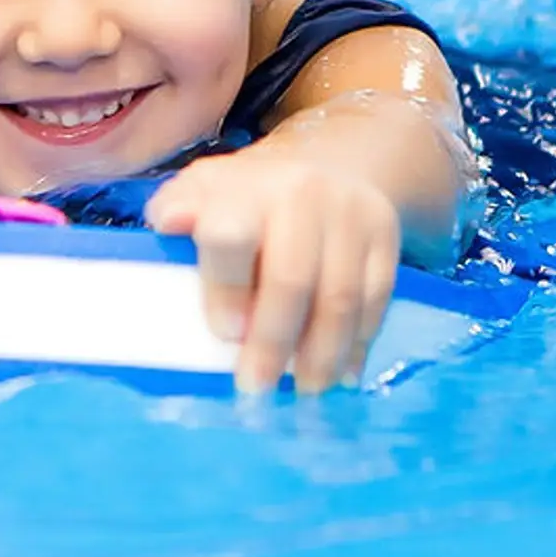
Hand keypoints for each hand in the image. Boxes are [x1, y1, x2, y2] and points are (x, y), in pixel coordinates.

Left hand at [144, 149, 401, 395]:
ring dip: (321, 355)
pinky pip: (377, 298)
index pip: (232, 236)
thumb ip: (176, 209)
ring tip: (303, 390)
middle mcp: (303, 193)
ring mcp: (351, 213)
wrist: (326, 166)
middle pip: (292, 278)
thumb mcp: (202, 192)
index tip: (224, 334)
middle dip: (272, 342)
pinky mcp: (386, 235)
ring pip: (341, 297)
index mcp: (246, 187)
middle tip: (256, 386)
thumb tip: (169, 224)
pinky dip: (358, 344)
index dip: (226, 290)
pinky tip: (340, 372)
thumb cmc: (246, 198)